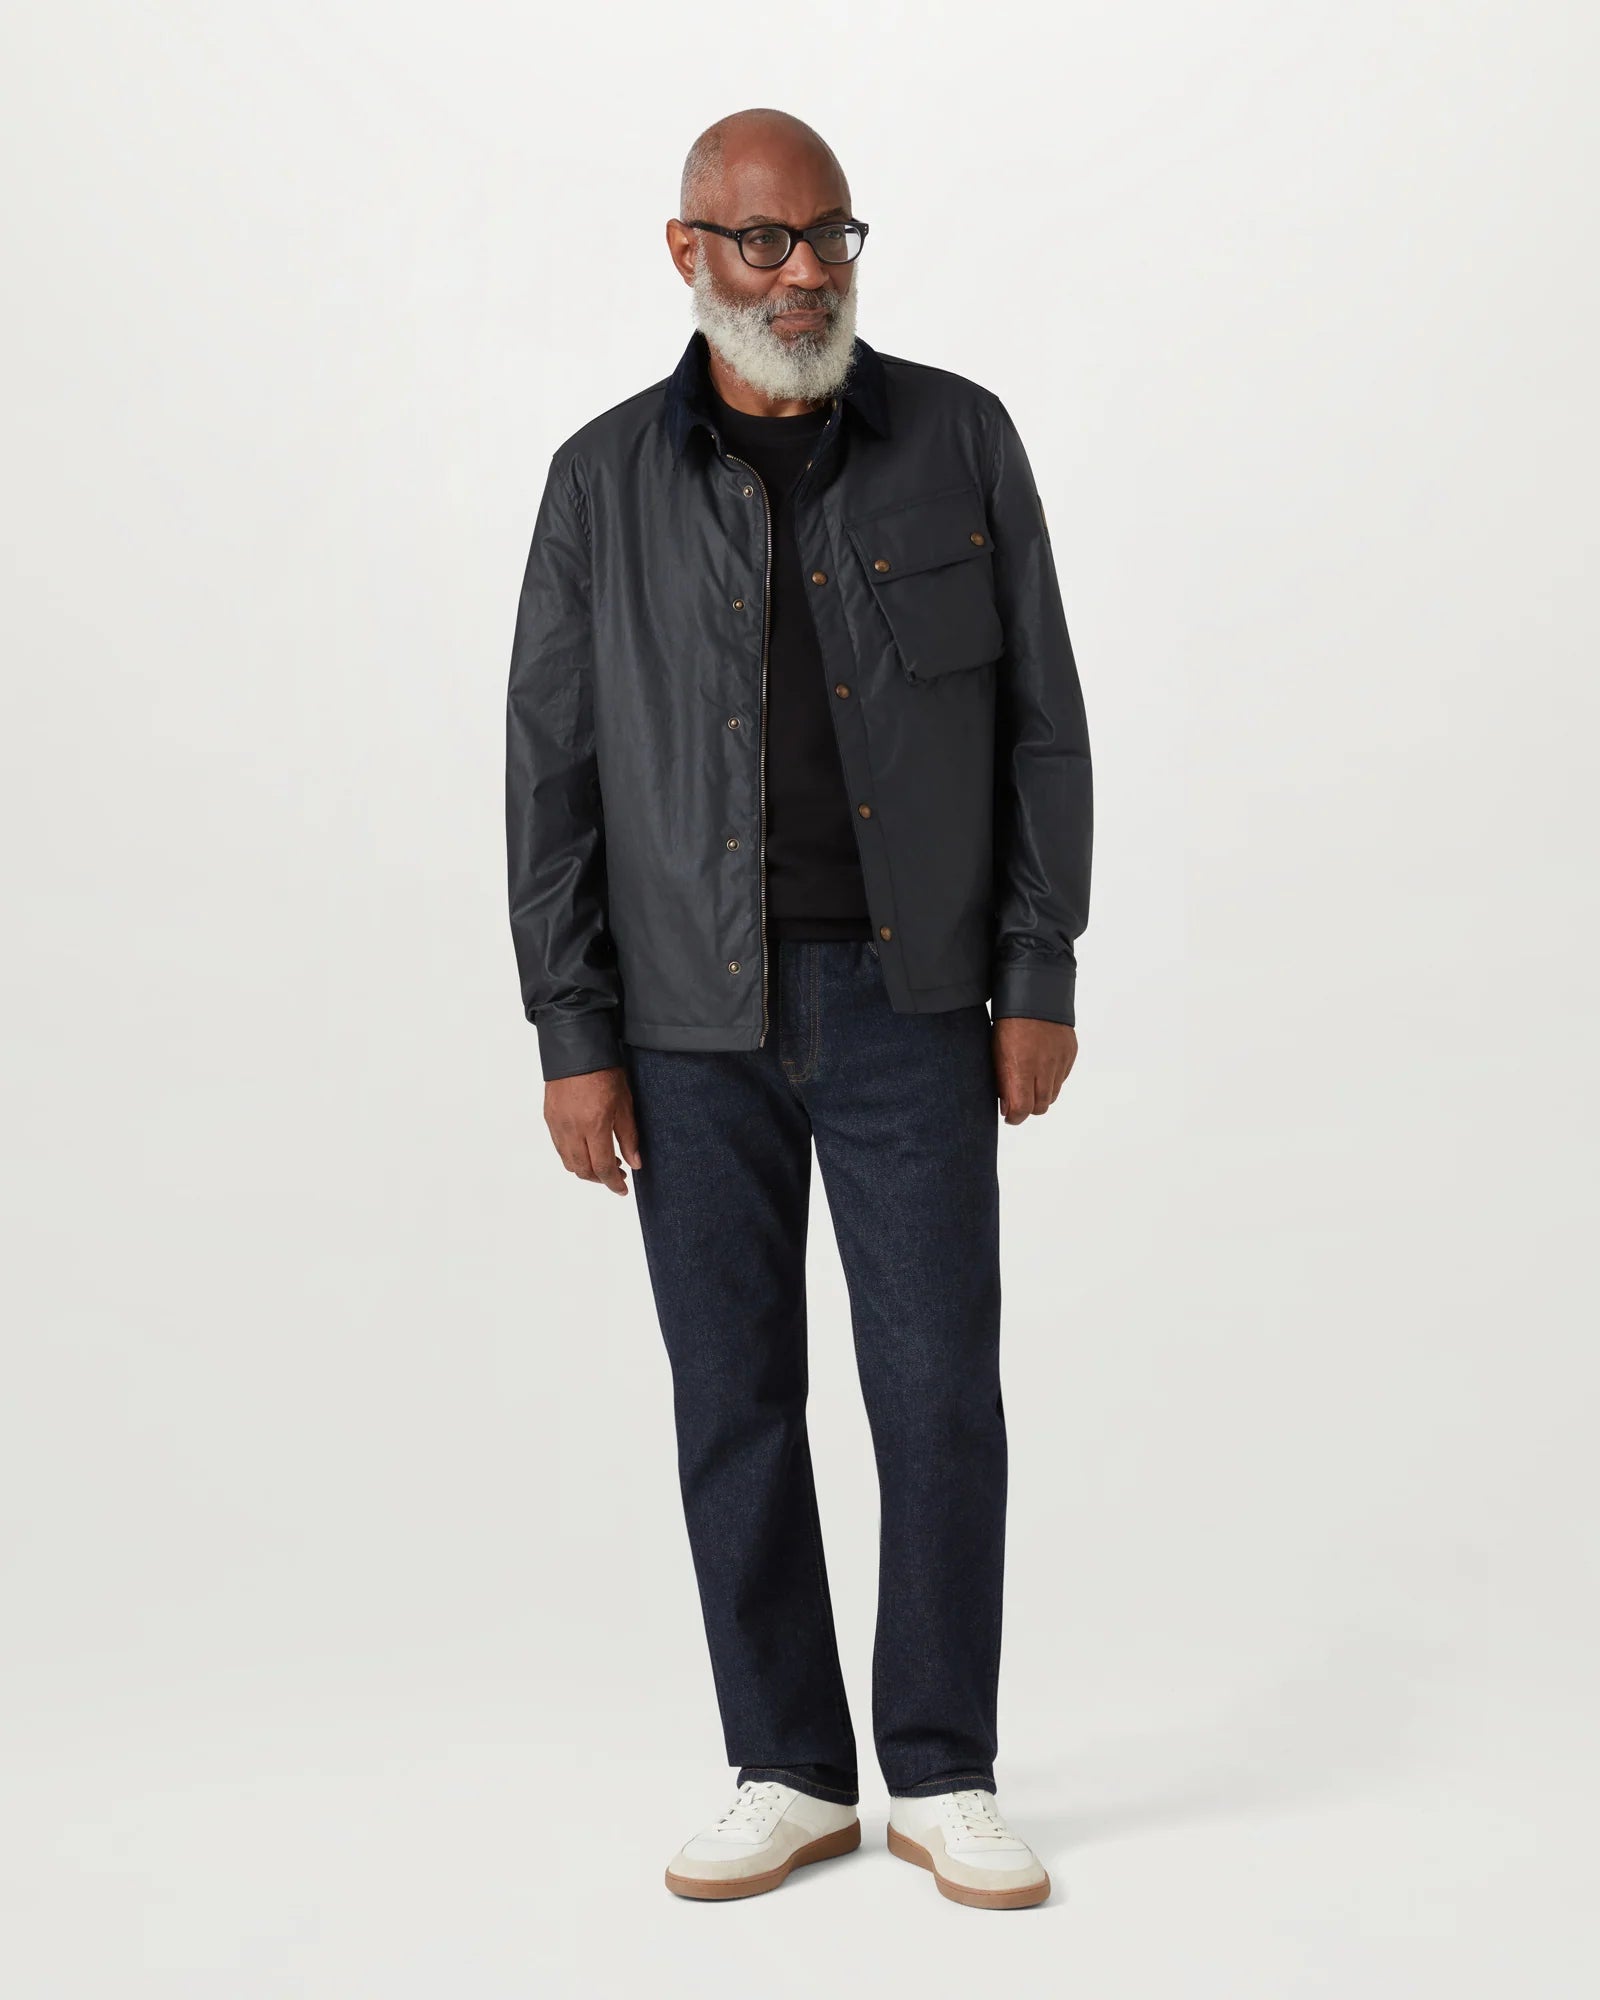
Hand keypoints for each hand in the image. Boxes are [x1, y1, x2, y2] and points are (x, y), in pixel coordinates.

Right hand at [543, 1066, 641, 1194]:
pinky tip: (587, 1146)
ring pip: (568, 1161)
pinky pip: (560, 1147)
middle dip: (599, 1178)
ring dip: (585, 1168)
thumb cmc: (605, 1071)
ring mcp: (557, 1124)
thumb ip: (629, 1136)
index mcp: (594, 1125)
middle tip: (616, 1174)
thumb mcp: (625, 1103)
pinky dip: (573, 1155)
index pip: (602, 1167)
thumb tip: (635, 1163)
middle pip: (582, 1170)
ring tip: (603, 1160)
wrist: (576, 1049)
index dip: (613, 1183)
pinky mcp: (549, 1118)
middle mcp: (571, 1128)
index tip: (622, 1189)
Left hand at [992, 1018, 1077, 1124]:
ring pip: (1052, 1094)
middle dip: (1028, 1108)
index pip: (1023, 1108)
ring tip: (1029, 1084)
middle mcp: (1045, 1066)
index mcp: (1022, 1066)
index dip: (1015, 1117)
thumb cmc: (1009, 1022)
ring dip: (1040, 1095)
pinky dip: (1052, 1079)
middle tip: (1018, 1102)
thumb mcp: (997, 1052)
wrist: (1034, 993)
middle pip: (1040, 1106)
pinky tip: (1041, 1068)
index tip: (1009, 1116)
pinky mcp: (1070, 1053)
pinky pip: (1062, 1077)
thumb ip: (1002, 1081)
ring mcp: (1060, 1060)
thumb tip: (1007, 1107)